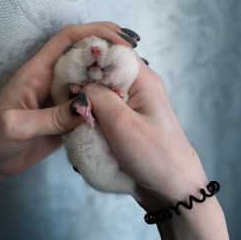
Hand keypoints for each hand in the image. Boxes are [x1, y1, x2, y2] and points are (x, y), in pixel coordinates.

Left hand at [0, 22, 133, 176]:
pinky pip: (90, 105)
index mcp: (38, 72)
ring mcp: (61, 99)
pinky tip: (121, 107)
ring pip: (90, 79)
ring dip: (110, 77)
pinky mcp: (66, 117)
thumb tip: (86, 105)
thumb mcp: (14, 126)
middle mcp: (52, 80)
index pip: (67, 39)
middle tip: (135, 57)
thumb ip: (49, 118)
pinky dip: (105, 103)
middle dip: (108, 50)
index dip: (94, 32)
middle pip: (84, 55)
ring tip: (134, 80)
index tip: (119, 40)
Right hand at [82, 59, 228, 238]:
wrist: (172, 189)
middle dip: (85, 82)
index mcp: (144, 79)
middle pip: (105, 72)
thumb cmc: (154, 156)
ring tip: (78, 115)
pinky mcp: (128, 121)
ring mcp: (134, 105)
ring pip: (103, 92)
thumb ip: (97, 96)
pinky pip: (106, 110)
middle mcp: (140, 87)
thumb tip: (78, 85)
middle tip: (69, 97)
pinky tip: (87, 126)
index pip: (112, 51)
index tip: (68, 71)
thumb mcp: (121, 123)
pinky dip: (94, 115)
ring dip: (89, 102)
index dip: (89, 57)